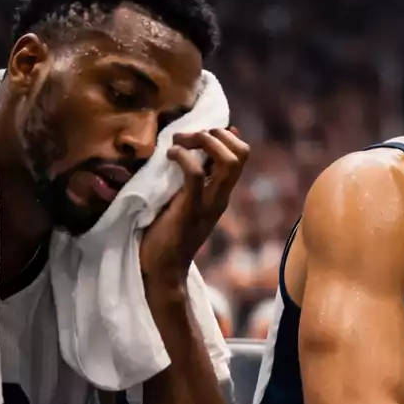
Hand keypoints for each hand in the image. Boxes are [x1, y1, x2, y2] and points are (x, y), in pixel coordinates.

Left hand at [139, 128, 250, 283]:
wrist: (162, 269)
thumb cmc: (168, 232)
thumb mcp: (186, 199)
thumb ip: (194, 179)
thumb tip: (190, 159)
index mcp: (221, 193)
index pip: (241, 154)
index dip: (223, 135)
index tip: (196, 135)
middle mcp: (221, 196)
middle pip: (241, 153)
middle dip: (215, 134)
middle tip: (186, 137)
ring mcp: (209, 204)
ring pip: (229, 161)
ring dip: (205, 142)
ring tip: (179, 143)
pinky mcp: (190, 210)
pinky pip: (196, 175)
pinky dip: (183, 157)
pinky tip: (169, 156)